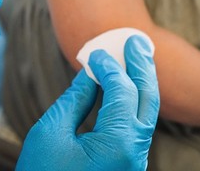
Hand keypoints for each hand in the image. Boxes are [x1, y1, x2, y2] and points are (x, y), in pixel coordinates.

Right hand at [16, 35, 159, 170]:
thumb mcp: (51, 132)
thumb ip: (76, 99)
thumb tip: (92, 73)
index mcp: (118, 144)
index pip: (122, 91)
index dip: (109, 67)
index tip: (95, 53)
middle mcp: (134, 154)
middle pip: (147, 100)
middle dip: (142, 67)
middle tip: (137, 40)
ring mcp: (134, 163)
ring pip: (147, 114)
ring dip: (142, 83)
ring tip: (138, 56)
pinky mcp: (128, 167)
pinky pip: (137, 127)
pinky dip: (134, 103)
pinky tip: (126, 87)